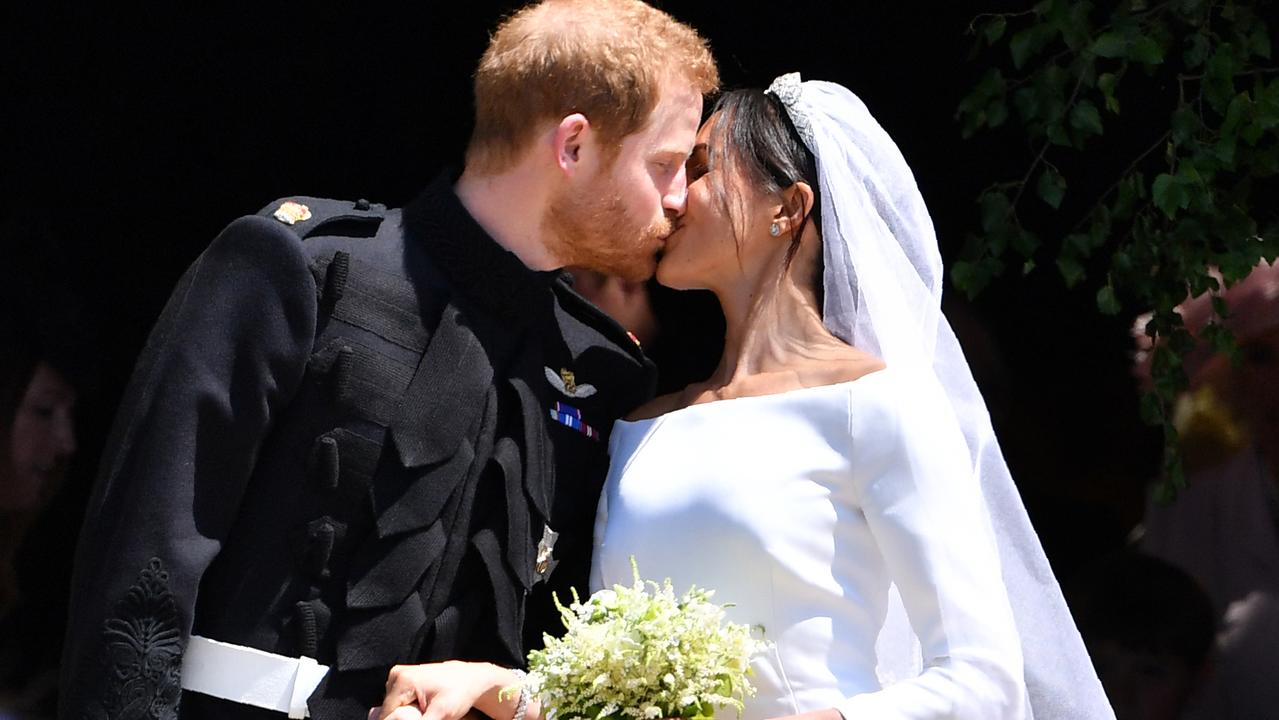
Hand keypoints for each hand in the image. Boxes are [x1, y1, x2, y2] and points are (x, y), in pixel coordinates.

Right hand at [377, 661, 512, 719]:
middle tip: (427, 713)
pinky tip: (424, 705)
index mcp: (402, 680)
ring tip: (427, 709)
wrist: (469, 678)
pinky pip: (397, 701)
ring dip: (405, 714)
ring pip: (392, 707)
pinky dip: (408, 707)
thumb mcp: (442, 714)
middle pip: (388, 710)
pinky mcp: (402, 678)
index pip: (387, 715)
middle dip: (403, 718)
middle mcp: (396, 674)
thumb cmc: (459, 694)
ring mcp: (398, 675)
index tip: (424, 716)